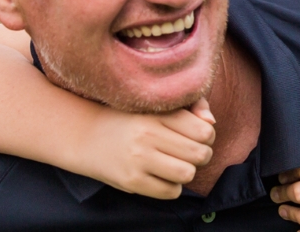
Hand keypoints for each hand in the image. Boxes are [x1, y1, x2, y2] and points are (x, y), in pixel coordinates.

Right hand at [78, 97, 215, 198]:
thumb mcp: (156, 107)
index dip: (207, 136)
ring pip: (187, 173)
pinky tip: (163, 176)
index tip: (197, 136)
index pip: (203, 130)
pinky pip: (171, 191)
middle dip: (201, 155)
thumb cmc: (131, 120)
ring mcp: (138, 159)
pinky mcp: (132, 181)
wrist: (87, 136)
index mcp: (156, 114)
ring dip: (188, 172)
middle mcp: (147, 135)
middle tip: (190, 152)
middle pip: (199, 153)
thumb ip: (190, 108)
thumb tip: (212, 123)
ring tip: (178, 165)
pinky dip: (173, 187)